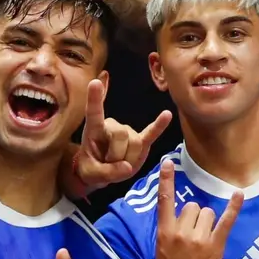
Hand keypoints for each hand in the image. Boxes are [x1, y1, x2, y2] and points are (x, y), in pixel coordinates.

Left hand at [74, 78, 171, 193]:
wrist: (101, 173)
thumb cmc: (91, 168)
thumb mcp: (91, 175)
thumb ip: (106, 173)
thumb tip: (127, 167)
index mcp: (94, 129)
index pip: (94, 112)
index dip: (95, 99)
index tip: (94, 82)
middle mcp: (112, 125)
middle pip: (122, 136)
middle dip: (117, 155)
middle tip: (109, 166)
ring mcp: (128, 132)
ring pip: (135, 144)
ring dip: (129, 160)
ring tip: (119, 165)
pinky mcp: (141, 141)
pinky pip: (151, 133)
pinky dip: (159, 125)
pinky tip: (167, 114)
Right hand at [152, 159, 242, 258]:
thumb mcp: (162, 250)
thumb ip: (172, 231)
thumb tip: (185, 216)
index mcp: (164, 232)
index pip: (164, 201)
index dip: (165, 181)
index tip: (167, 162)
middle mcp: (181, 232)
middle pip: (193, 207)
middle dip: (196, 217)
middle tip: (193, 237)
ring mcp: (198, 239)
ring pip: (207, 213)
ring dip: (208, 223)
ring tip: (203, 242)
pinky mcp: (214, 246)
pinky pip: (225, 222)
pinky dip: (233, 208)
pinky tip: (238, 195)